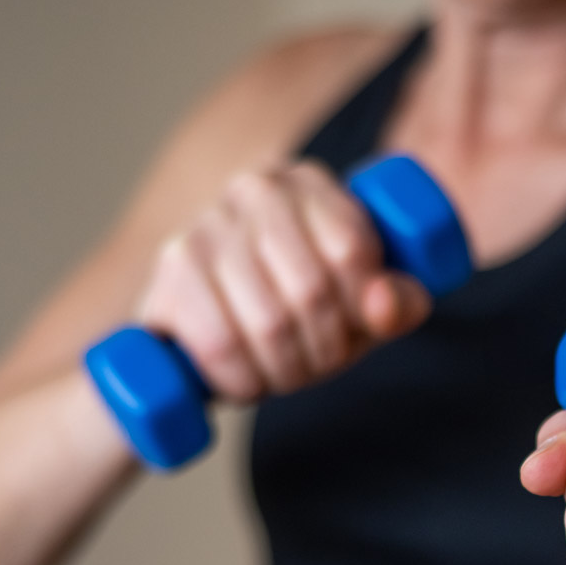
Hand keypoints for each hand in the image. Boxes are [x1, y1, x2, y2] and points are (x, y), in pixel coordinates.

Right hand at [135, 160, 431, 401]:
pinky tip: (245, 379)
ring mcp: (204, 226)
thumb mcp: (362, 308)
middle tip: (317, 364)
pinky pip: (220, 344)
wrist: (205, 338)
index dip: (362, 311)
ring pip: (269, 323)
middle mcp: (254, 190)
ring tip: (283, 373)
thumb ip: (396, 303)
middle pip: (311, 290)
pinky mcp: (169, 272)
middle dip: (324, 349)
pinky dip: (243, 380)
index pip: (351, 249)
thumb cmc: (301, 314)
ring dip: (285, 371)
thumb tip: (383, 305)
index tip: (354, 331)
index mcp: (308, 183)